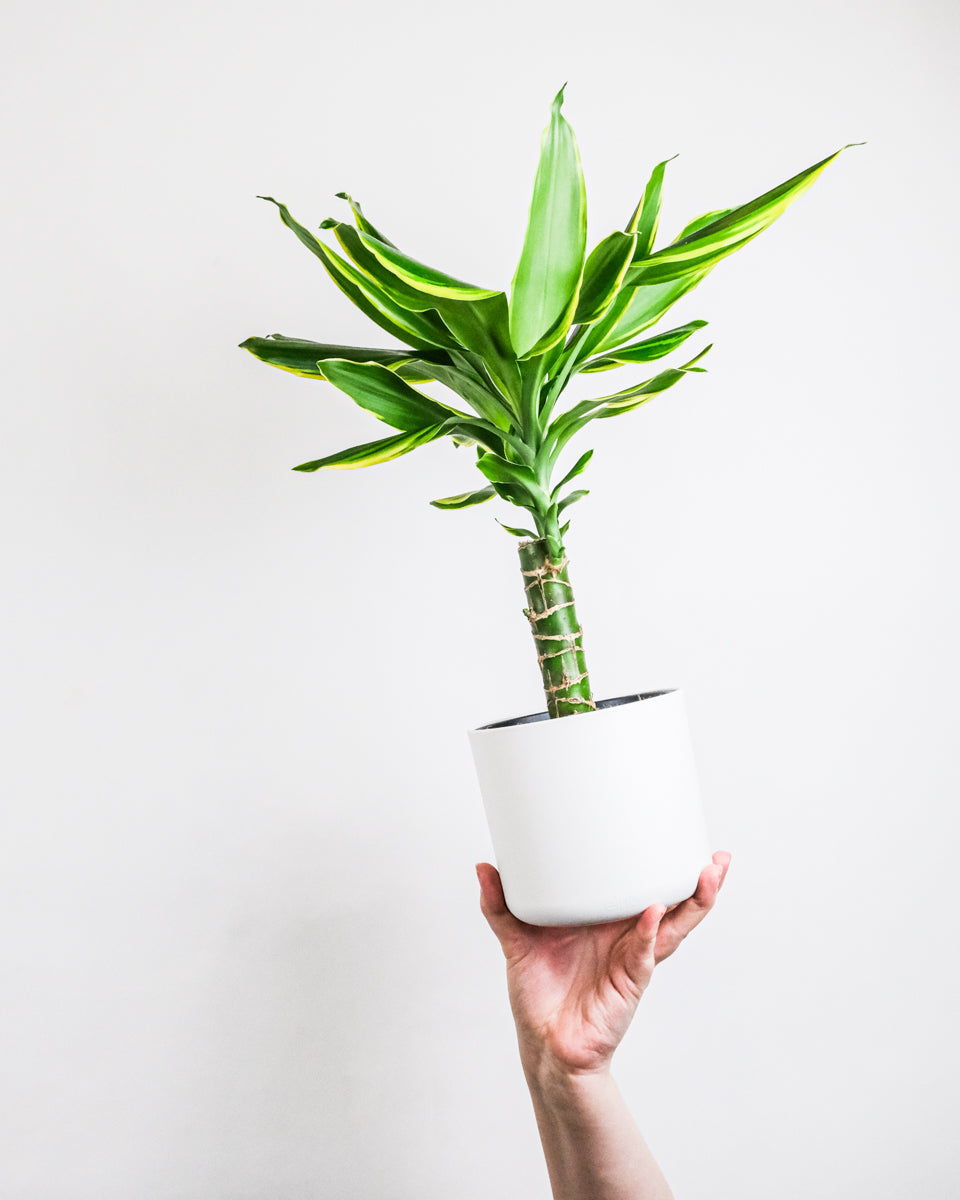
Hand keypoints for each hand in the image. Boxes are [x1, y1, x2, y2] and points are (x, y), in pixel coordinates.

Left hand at [477, 852, 730, 1077]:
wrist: (543, 1044)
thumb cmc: (538, 993)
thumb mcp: (517, 938)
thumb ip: (500, 904)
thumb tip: (484, 866)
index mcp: (608, 921)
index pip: (644, 887)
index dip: (666, 866)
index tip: (682, 837)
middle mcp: (627, 936)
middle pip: (675, 904)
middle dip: (699, 883)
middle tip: (716, 858)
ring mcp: (632, 958)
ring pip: (673, 927)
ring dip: (693, 902)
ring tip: (706, 875)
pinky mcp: (628, 983)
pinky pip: (643, 953)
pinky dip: (650, 932)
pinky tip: (655, 912)